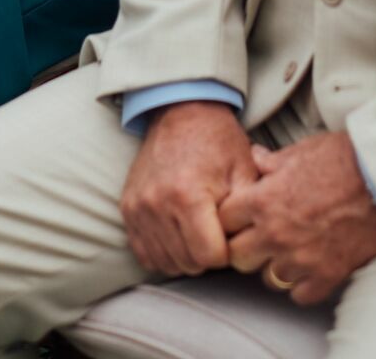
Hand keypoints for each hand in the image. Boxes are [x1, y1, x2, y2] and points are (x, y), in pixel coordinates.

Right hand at [120, 101, 258, 276]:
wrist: (181, 111)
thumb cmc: (217, 141)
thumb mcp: (244, 170)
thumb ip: (247, 213)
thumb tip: (246, 247)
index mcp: (189, 196)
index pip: (211, 258)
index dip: (228, 251)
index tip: (229, 232)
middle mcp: (157, 204)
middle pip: (189, 264)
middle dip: (207, 255)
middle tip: (215, 231)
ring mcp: (138, 208)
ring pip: (166, 263)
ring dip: (186, 256)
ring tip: (197, 232)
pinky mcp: (127, 209)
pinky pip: (145, 254)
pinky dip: (163, 253)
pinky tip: (178, 236)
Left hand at [219, 132, 375, 304]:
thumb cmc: (343, 158)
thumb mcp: (300, 151)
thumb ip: (271, 161)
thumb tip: (256, 158)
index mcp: (264, 200)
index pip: (223, 220)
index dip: (230, 217)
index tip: (239, 216)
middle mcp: (276, 233)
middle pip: (238, 257)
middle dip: (245, 246)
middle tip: (258, 237)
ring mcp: (300, 258)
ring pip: (267, 279)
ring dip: (274, 266)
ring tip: (287, 251)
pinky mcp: (326, 275)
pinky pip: (299, 294)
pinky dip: (302, 284)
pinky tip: (309, 266)